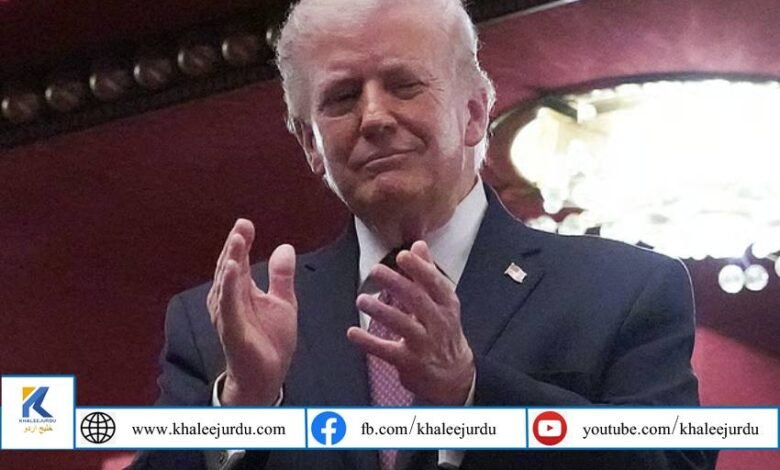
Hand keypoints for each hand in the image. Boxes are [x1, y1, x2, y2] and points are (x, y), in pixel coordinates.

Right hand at [207, 219, 297, 405]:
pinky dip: (229, 286)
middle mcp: (229, 300)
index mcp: (241, 291)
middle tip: (241, 226)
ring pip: (226, 283)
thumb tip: (285, 247)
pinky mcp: (231, 329)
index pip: (240, 261)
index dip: (242, 242)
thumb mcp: (282, 302)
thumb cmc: (269, 340)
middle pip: (230, 267)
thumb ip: (281, 276)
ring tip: (237, 240)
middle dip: (235, 246)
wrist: (267, 376)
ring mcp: (228, 314)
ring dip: (231, 260)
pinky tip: (233, 269)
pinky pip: (229, 305)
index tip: (246, 223)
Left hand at [347, 241, 474, 404]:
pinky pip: (386, 351)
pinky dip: (368, 342)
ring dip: (381, 310)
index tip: (403, 255)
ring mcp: (424, 344)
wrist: (454, 376)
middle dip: (397, 283)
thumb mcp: (443, 303)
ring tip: (361, 299)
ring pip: (402, 324)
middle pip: (418, 300)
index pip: (436, 284)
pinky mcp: (409, 362)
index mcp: (447, 305)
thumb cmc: (443, 332)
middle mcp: (438, 323)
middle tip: (376, 270)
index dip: (420, 269)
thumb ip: (428, 273)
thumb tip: (419, 245)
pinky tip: (352, 332)